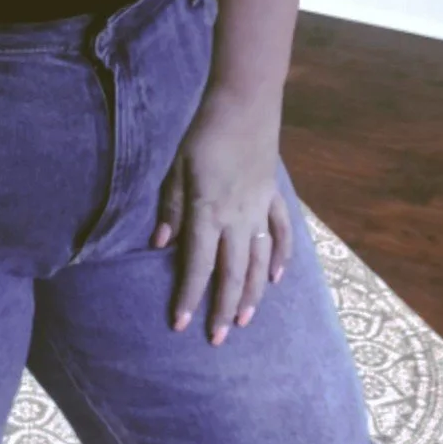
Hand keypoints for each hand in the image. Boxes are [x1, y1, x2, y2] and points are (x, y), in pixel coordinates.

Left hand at [151, 86, 292, 345]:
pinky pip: (281, 235)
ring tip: (245, 321)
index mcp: (208, 211)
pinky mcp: (273, 197)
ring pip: (259, 262)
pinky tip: (277, 279)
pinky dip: (280, 259)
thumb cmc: (203, 133)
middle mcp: (237, 218)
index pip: (197, 265)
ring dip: (253, 294)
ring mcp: (260, 209)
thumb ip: (172, 207)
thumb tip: (161, 243)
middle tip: (217, 339)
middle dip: (224, 309)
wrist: (244, 104)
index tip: (181, 325)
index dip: (188, 296)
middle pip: (232, 274)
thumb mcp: (177, 167)